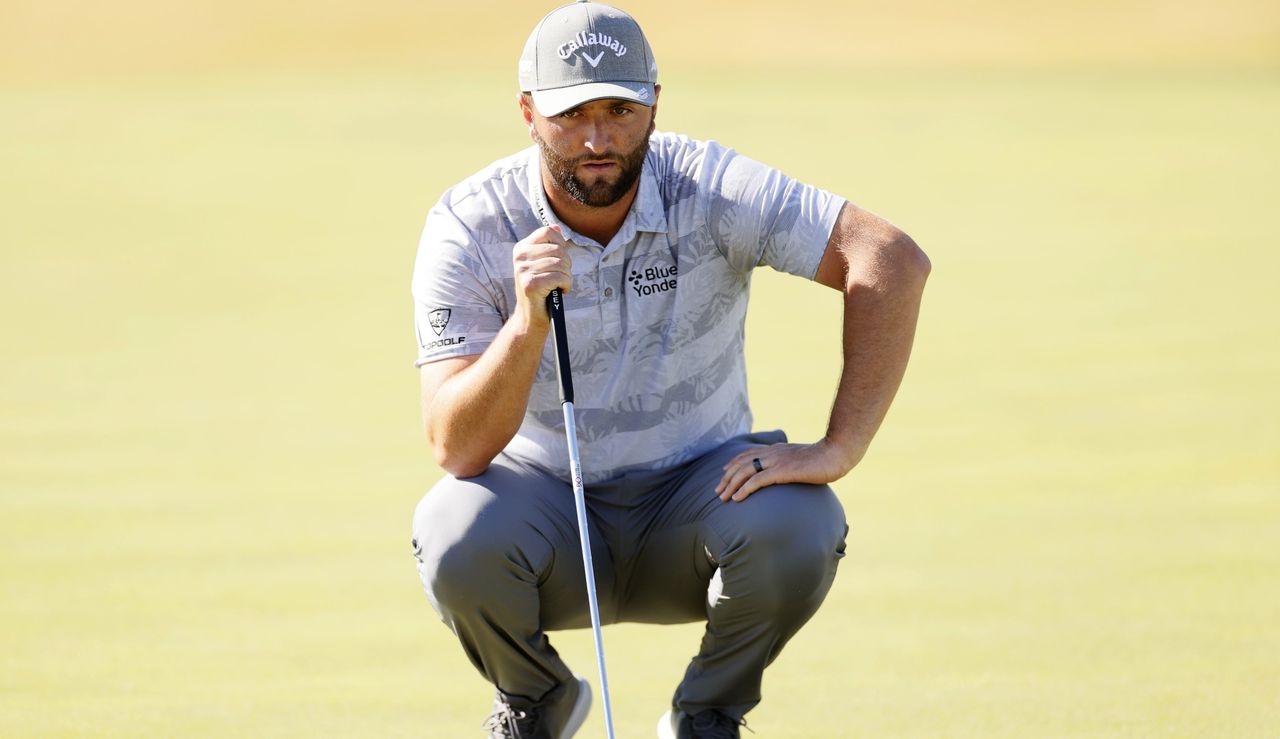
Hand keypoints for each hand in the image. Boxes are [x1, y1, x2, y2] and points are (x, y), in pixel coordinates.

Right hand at [512, 225, 571, 325]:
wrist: (531, 316)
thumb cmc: (541, 289)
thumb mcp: (543, 263)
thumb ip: (548, 245)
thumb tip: (556, 227)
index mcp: (521, 248)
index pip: (547, 232)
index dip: (560, 244)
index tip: (559, 259)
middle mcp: (519, 257)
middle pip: (557, 249)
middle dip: (566, 264)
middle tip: (560, 277)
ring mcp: (523, 270)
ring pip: (561, 264)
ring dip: (567, 277)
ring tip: (559, 285)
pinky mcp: (530, 284)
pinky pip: (560, 277)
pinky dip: (566, 285)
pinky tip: (560, 291)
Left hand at [715, 440, 855, 502]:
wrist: (836, 453)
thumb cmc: (824, 459)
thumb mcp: (803, 459)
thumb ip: (791, 464)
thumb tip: (789, 473)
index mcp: (777, 449)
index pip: (748, 453)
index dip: (733, 463)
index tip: (724, 472)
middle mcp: (772, 452)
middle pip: (741, 463)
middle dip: (727, 478)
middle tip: (717, 491)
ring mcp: (776, 461)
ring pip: (745, 472)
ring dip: (731, 485)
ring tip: (722, 497)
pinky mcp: (782, 471)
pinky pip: (757, 480)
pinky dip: (744, 489)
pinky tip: (737, 498)